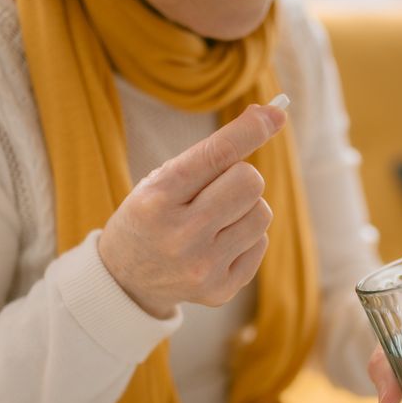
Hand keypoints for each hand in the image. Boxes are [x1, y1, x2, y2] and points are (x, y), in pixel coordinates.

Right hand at [97, 104, 285, 318]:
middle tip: (217, 189)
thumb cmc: (151, 216)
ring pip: (262, 213)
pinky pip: (261, 243)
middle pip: (250, 182)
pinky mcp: (221, 289)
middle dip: (241, 177)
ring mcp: (203, 267)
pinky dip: (245, 238)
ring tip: (216, 220)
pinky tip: (217, 245)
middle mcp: (181, 236)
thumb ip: (211, 152)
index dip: (250, 131)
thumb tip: (271, 116)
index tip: (275, 113)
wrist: (126, 280)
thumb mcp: (161, 180)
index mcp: (157, 199)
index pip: (217, 155)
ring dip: (246, 209)